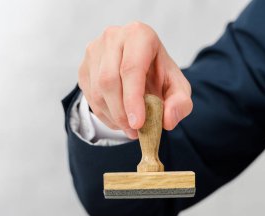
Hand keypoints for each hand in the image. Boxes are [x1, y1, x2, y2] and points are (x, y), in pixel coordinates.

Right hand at [78, 22, 192, 138]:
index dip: (133, 99)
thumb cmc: (160, 75)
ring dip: (113, 116)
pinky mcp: (84, 66)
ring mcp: (95, 50)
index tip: (138, 124)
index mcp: (140, 35)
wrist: (143, 68)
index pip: (131, 68)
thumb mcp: (178, 88)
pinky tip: (119, 119)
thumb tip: (167, 121)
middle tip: (134, 131)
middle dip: (121, 112)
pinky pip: (89, 96)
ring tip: (129, 127)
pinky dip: (104, 115)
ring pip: (97, 90)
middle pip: (109, 80)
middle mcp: (114, 37)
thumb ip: (180, 104)